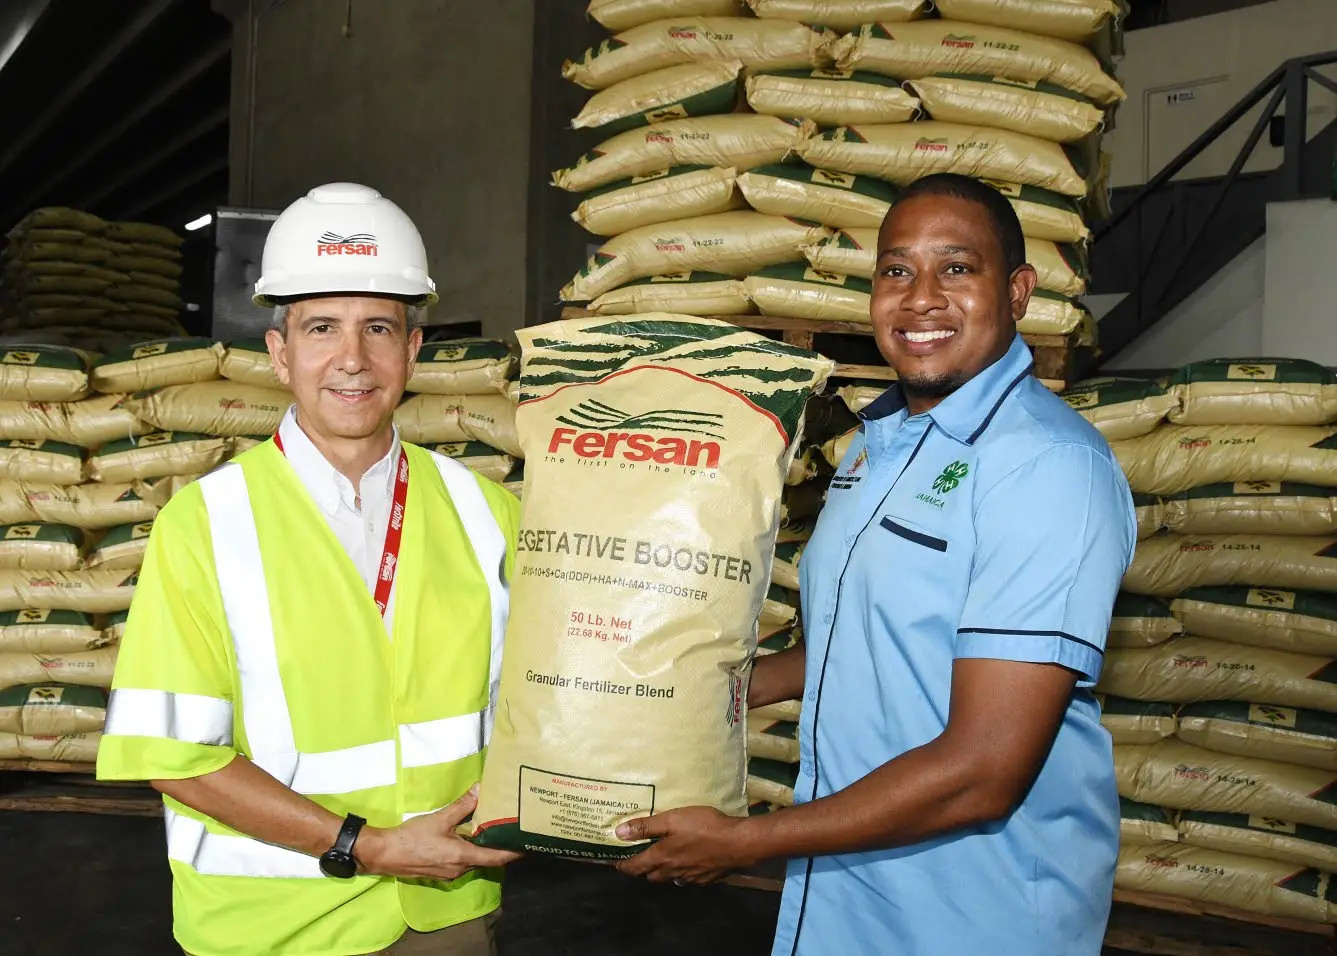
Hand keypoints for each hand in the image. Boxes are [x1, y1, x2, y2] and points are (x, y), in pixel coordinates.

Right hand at [358, 784, 520, 881]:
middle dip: (500, 848)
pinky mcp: (441, 872)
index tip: (528, 846)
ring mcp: (450, 873)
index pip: (497, 858)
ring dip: (484, 849)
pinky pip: (462, 862)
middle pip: (487, 860)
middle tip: (512, 833)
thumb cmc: (413, 838)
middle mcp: (460, 869)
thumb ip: (462, 805)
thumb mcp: (439, 818)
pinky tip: (470, 838)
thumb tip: (480, 790)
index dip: (514, 853)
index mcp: (463, 857)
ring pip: (474, 861)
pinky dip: (471, 851)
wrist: (385, 854)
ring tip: (494, 832)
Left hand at [614, 807, 753, 884]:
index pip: (635, 867)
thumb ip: (646, 827)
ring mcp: (690, 877)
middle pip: (651, 876)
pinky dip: (681, 873)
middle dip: (643, 870)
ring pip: (669, 879)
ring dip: (662, 872)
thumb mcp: (672, 820)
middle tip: (640, 858)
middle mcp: (673, 872)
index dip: (624, 865)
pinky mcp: (705, 878)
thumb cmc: (703, 827)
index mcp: (661, 858)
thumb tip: (619, 833)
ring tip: (662, 861)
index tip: (616, 863)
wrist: (737, 843)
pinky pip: (687, 879)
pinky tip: (687, 863)